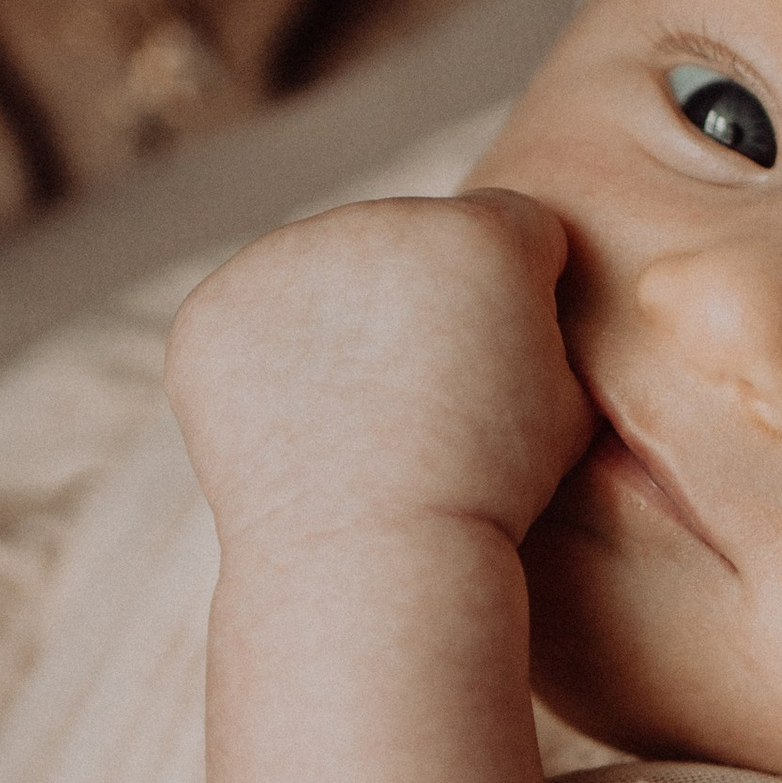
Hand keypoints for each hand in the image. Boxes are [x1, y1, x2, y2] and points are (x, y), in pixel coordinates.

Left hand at [166, 193, 591, 554]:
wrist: (373, 561)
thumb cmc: (490, 495)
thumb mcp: (569, 399)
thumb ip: (540, 319)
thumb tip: (510, 305)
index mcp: (478, 233)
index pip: (514, 228)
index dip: (521, 297)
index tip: (507, 366)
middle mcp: (376, 222)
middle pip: (413, 242)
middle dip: (422, 302)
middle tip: (424, 402)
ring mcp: (281, 259)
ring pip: (328, 273)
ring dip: (344, 322)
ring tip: (359, 420)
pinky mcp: (212, 308)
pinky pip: (252, 317)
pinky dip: (267, 362)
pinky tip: (299, 426)